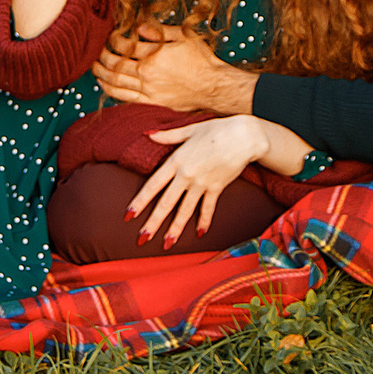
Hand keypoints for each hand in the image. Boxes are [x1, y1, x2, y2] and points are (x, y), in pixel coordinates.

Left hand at [93, 26, 251, 113]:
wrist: (214, 86)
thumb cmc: (203, 60)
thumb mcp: (184, 36)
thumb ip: (159, 31)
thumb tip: (139, 28)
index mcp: (155, 55)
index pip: (125, 46)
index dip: (114, 40)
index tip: (112, 36)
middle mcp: (148, 74)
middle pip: (116, 64)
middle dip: (102, 56)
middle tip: (98, 51)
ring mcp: (149, 90)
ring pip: (117, 83)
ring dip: (102, 74)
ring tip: (95, 68)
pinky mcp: (153, 102)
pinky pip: (126, 98)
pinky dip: (112, 91)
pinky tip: (105, 86)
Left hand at [128, 117, 268, 248]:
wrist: (243, 136)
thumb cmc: (216, 130)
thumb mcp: (189, 130)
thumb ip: (167, 136)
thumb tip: (147, 133)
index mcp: (176, 160)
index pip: (153, 185)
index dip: (140, 201)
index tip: (129, 215)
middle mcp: (186, 175)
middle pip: (166, 203)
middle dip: (153, 223)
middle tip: (142, 238)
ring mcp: (202, 183)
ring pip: (185, 210)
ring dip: (176, 229)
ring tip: (166, 244)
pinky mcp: (216, 188)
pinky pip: (208, 208)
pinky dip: (204, 221)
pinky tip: (200, 234)